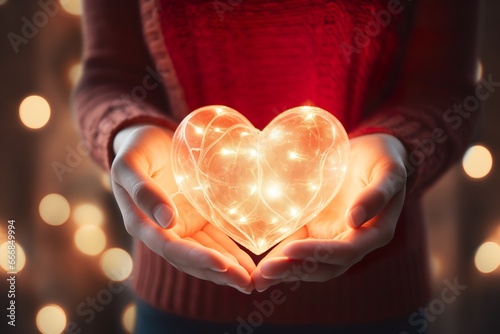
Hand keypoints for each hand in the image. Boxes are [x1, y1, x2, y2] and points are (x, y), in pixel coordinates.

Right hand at [111, 125, 254, 292]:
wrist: (148, 139)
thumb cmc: (136, 148)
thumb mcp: (130, 165)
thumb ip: (143, 190)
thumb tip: (166, 220)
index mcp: (142, 223)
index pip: (171, 248)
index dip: (196, 259)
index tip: (223, 266)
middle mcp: (162, 231)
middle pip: (191, 259)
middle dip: (218, 272)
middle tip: (247, 283)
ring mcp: (181, 226)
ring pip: (205, 253)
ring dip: (228, 269)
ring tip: (252, 280)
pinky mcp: (196, 218)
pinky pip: (214, 238)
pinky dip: (230, 252)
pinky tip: (249, 263)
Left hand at [252, 134, 407, 290]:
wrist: (369, 152)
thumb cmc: (382, 159)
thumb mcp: (388, 171)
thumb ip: (377, 194)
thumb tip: (355, 221)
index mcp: (374, 233)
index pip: (344, 251)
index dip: (318, 253)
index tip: (290, 249)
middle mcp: (352, 242)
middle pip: (324, 266)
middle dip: (295, 269)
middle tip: (266, 272)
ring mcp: (332, 237)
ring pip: (309, 263)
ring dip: (285, 270)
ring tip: (259, 277)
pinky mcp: (315, 229)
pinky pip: (298, 247)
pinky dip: (281, 258)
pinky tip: (260, 268)